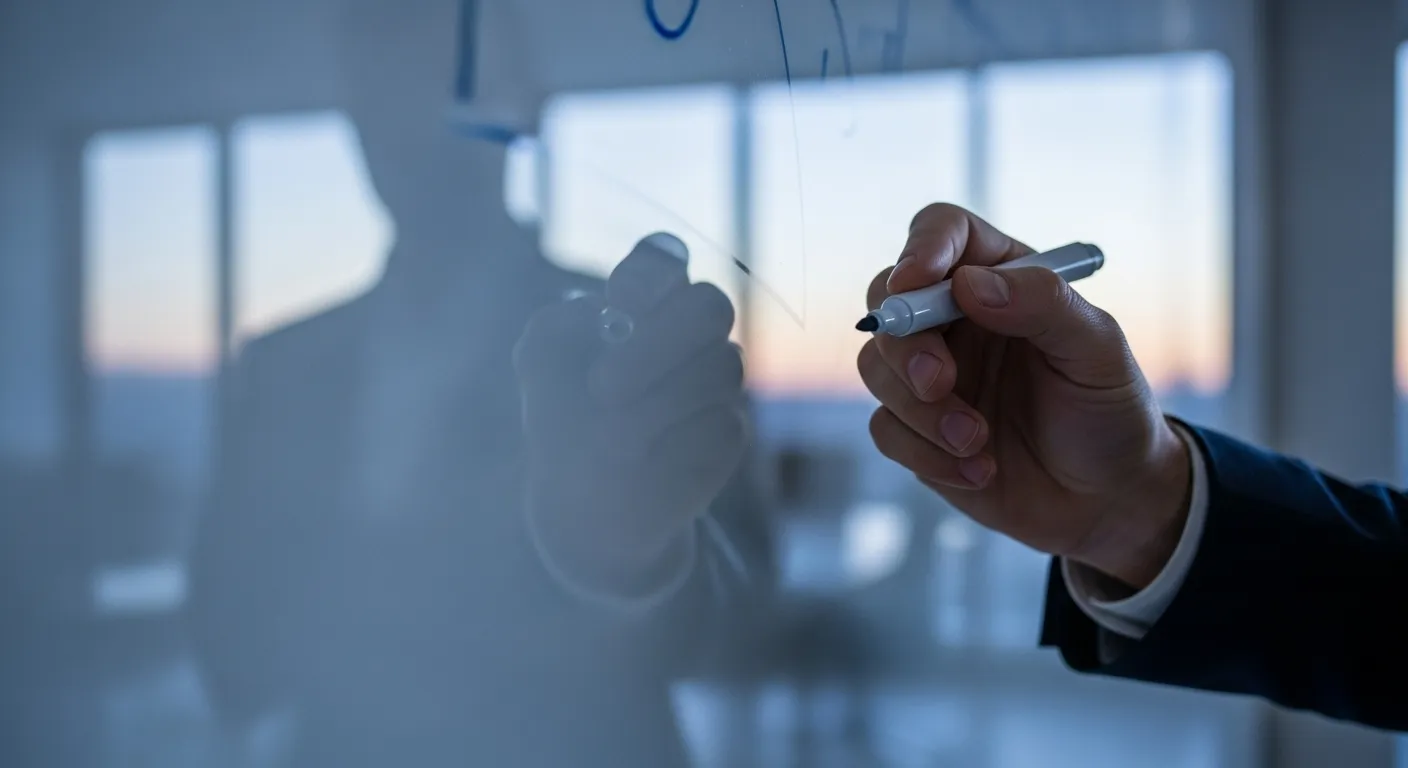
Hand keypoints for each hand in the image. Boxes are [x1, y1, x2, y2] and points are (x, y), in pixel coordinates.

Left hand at [514, 234, 747, 592]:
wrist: (581, 494)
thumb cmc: (561, 411)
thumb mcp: (542, 358)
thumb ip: (566, 324)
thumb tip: (617, 332)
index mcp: (645, 298)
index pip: (664, 260)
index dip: (651, 276)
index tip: (619, 301)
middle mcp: (691, 331)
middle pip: (710, 307)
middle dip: (658, 344)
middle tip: (601, 388)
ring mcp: (718, 377)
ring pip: (721, 368)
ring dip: (655, 405)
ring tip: (607, 440)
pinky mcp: (731, 429)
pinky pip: (721, 425)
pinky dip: (672, 447)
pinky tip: (643, 463)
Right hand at [859, 204, 1190, 588]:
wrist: (1106, 500)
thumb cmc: (1110, 412)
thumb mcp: (1099, 351)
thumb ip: (1044, 304)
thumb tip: (969, 284)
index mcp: (1002, 279)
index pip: (944, 232)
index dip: (922, 248)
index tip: (914, 283)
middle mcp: (956, 319)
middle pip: (889, 300)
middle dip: (906, 344)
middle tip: (940, 383)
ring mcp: (931, 374)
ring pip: (877, 367)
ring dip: (921, 411)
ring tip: (977, 441)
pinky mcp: (916, 429)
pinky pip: (886, 429)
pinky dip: (926, 454)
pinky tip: (979, 471)